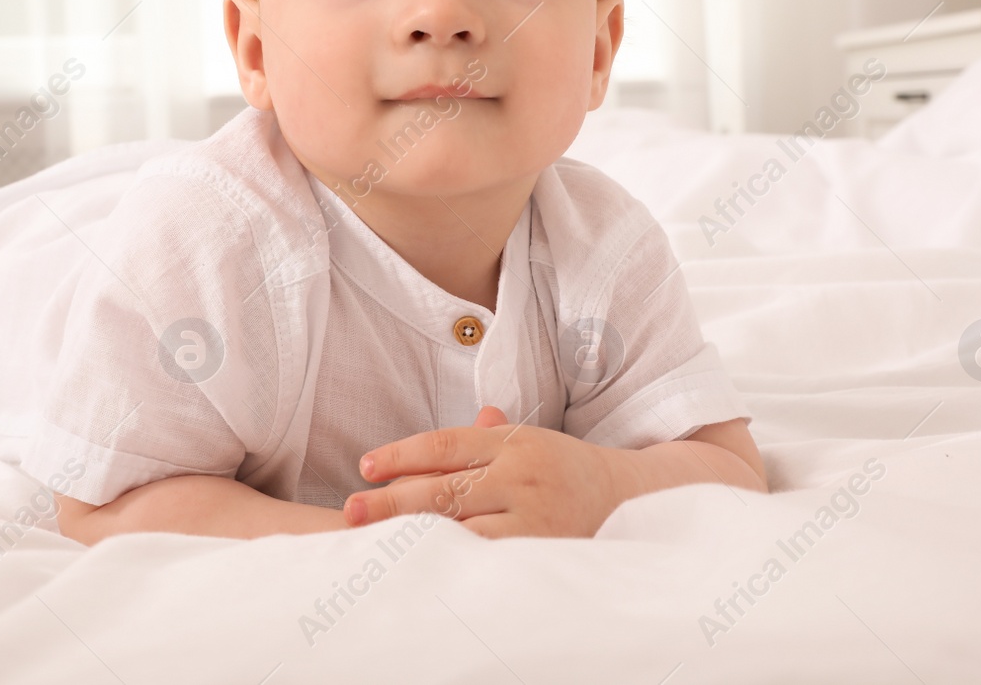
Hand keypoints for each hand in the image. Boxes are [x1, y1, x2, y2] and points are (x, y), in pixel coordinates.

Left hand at [342, 406, 628, 537]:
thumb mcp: (532, 441)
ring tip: (374, 540)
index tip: (366, 466)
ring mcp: (531, 515)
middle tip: (351, 509)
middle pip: (443, 488)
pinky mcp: (539, 549)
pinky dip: (452, 558)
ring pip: (460, 526)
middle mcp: (520, 475)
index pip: (444, 445)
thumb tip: (474, 417)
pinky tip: (423, 562)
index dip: (400, 454)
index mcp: (514, 441)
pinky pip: (486, 555)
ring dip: (413, 534)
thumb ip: (493, 436)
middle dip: (392, 500)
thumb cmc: (567, 470)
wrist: (629, 498)